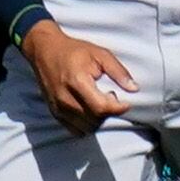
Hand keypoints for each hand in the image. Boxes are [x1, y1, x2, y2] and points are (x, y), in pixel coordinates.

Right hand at [22, 17, 136, 132]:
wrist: (45, 51)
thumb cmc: (74, 51)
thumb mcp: (100, 54)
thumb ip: (118, 71)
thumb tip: (134, 88)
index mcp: (77, 81)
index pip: (101, 107)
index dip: (118, 108)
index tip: (126, 103)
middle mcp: (65, 98)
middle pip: (95, 119)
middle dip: (108, 112)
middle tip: (110, 96)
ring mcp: (58, 107)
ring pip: (86, 127)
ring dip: (98, 120)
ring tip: (99, 102)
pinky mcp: (54, 112)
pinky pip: (75, 130)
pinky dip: (86, 125)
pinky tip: (89, 110)